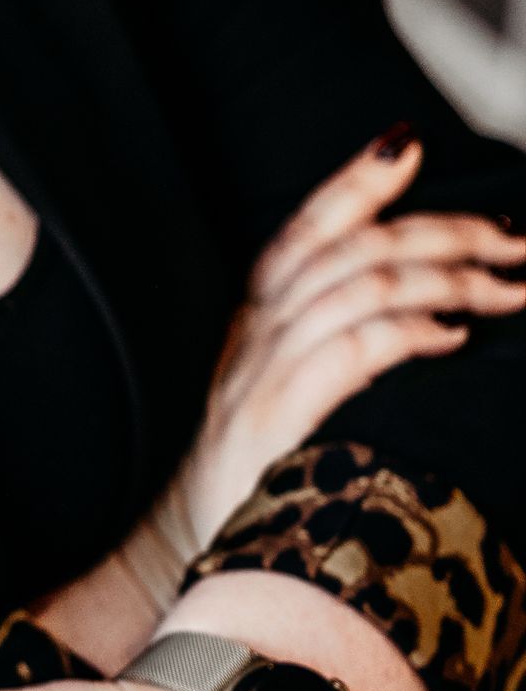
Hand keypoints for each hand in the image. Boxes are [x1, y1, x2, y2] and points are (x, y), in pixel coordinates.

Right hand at [176, 126, 524, 551]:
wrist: (197, 548)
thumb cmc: (260, 470)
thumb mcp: (281, 386)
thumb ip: (334, 337)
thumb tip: (428, 306)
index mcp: (259, 316)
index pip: (307, 225)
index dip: (355, 179)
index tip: (409, 142)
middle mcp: (258, 332)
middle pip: (354, 247)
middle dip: (444, 231)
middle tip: (515, 238)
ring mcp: (264, 373)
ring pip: (361, 287)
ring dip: (449, 278)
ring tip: (510, 288)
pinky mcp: (276, 421)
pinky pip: (350, 352)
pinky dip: (407, 333)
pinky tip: (451, 337)